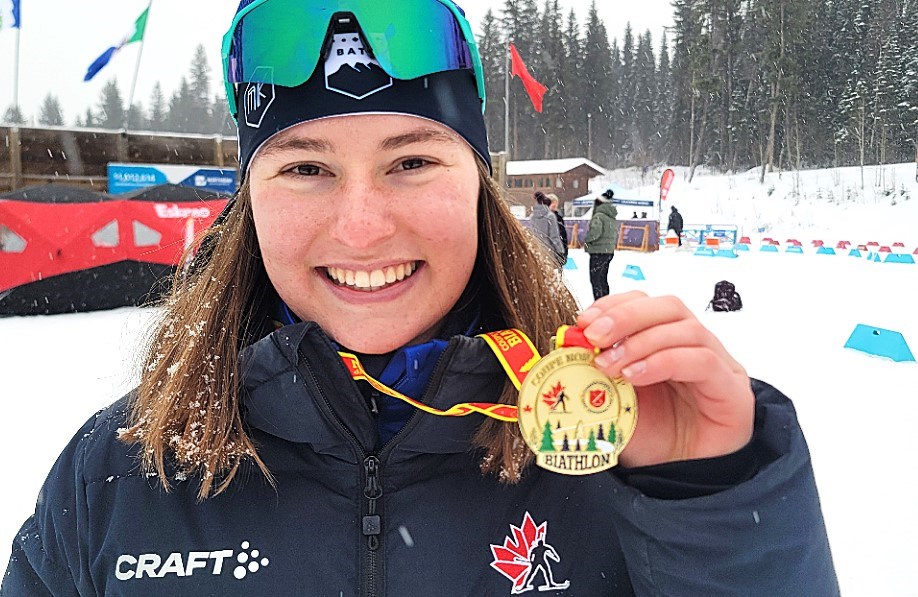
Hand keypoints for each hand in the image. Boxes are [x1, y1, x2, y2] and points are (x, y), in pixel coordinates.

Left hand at [576, 291, 754, 467]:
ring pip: (686, 329)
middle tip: (594, 336)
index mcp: (666, 341)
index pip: (646, 302)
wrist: (679, 481)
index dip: (614, 305)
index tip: (584, 321)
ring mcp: (718, 365)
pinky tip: (635, 376)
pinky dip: (663, 362)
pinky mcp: (732, 389)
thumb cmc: (651, 439)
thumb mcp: (610, 401)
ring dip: (640, 342)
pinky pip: (702, 361)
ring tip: (610, 365)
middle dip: (625, 316)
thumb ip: (591, 374)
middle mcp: (695, 347)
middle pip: (668, 307)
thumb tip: (561, 347)